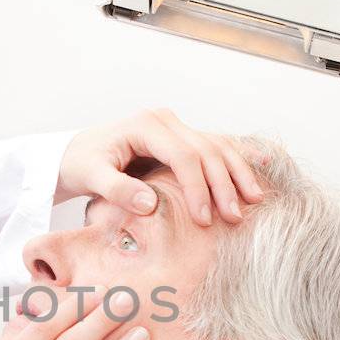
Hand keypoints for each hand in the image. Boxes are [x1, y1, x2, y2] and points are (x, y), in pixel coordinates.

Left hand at [56, 108, 264, 224]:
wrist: (76, 153)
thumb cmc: (81, 164)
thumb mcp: (90, 177)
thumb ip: (117, 190)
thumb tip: (150, 204)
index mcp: (145, 125)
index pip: (183, 155)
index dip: (197, 187)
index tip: (203, 218)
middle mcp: (165, 120)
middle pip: (206, 150)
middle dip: (224, 185)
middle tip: (235, 217)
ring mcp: (176, 126)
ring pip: (217, 146)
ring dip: (238, 173)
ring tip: (255, 200)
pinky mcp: (181, 137)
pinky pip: (215, 146)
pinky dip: (237, 157)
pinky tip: (263, 164)